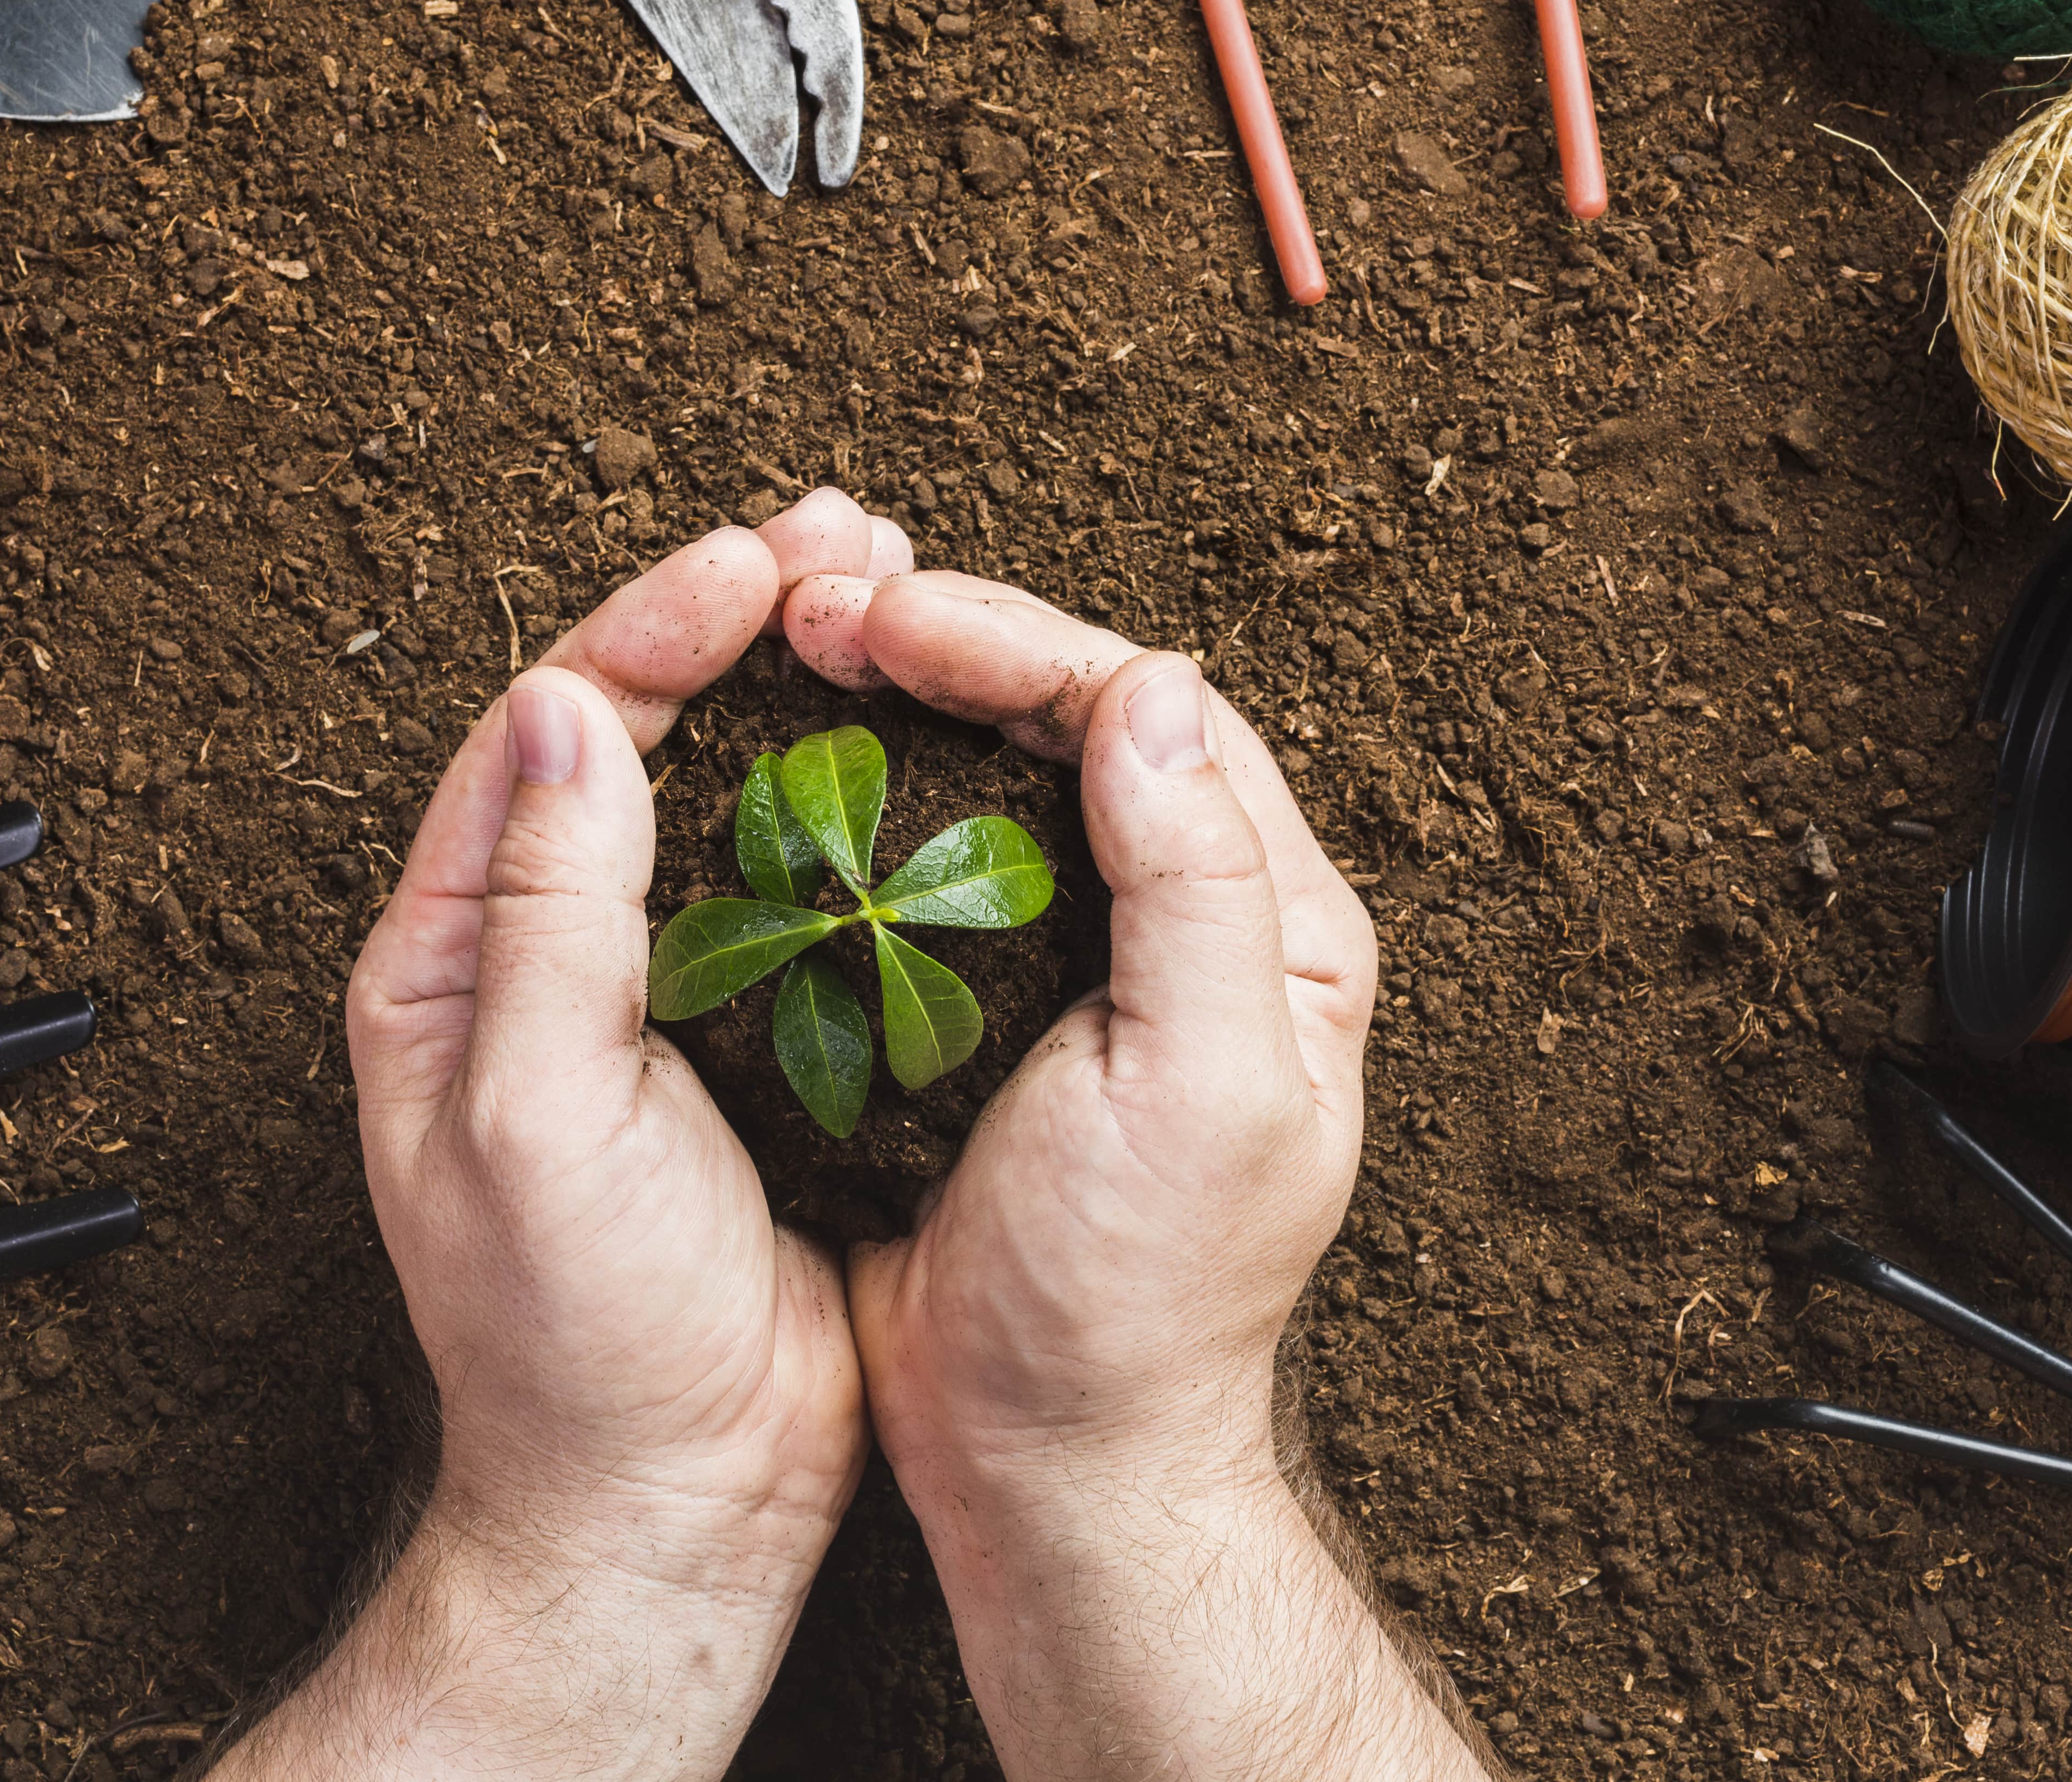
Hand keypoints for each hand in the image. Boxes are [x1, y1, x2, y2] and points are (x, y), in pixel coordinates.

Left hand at [218, 492, 910, 1781]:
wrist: (669, 1510)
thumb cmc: (576, 1347)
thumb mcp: (535, 1120)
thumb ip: (542, 915)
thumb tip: (558, 713)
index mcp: (451, 964)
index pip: (542, 739)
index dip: (647, 629)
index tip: (753, 560)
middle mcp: (541, 960)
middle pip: (631, 739)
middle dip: (733, 624)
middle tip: (845, 537)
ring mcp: (651, 999)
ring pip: (721, 799)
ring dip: (804, 693)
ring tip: (895, 598)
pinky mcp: (750, 1048)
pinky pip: (796, 891)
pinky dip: (855, 805)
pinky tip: (930, 752)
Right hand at [782, 572, 1491, 1780]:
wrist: (1048, 1463)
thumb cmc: (1133, 1299)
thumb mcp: (1200, 1090)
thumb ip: (1201, 888)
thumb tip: (1156, 692)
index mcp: (1282, 930)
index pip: (1157, 720)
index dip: (1021, 643)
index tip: (886, 615)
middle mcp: (1200, 926)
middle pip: (1080, 723)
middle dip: (952, 644)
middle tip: (818, 608)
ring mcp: (1089, 965)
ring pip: (1002, 778)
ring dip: (901, 703)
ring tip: (791, 648)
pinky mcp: (993, 1012)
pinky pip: (936, 865)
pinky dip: (866, 799)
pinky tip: (789, 768)